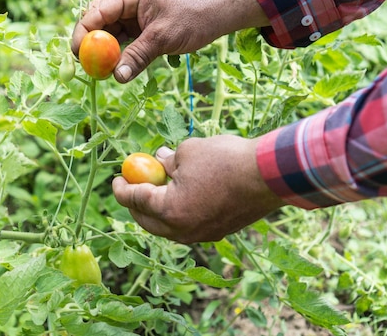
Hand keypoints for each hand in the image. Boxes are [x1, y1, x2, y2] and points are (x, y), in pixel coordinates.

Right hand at [71, 0, 268, 82]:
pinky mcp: (138, 27)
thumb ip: (138, 56)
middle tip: (86, 64)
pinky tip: (113, 67)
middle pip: (98, 20)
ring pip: (108, 32)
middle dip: (90, 42)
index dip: (84, 31)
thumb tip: (117, 76)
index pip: (99, 10)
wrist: (216, 16)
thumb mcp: (163, 38)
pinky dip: (116, 54)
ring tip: (99, 70)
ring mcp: (132, 13)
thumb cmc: (193, 19)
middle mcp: (128, 0)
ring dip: (103, 50)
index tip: (78, 52)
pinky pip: (120, 40)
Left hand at [112, 136, 284, 243]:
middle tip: (133, 185)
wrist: (269, 176)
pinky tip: (182, 194)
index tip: (117, 178)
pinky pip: (186, 226)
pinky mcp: (216, 232)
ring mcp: (200, 235)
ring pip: (167, 226)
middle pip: (147, 220)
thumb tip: (157, 161)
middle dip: (136, 202)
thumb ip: (166, 161)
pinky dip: (178, 212)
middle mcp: (182, 230)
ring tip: (158, 186)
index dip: (121, 188)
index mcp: (169, 210)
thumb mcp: (187, 152)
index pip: (134, 200)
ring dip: (158, 208)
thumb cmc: (225, 160)